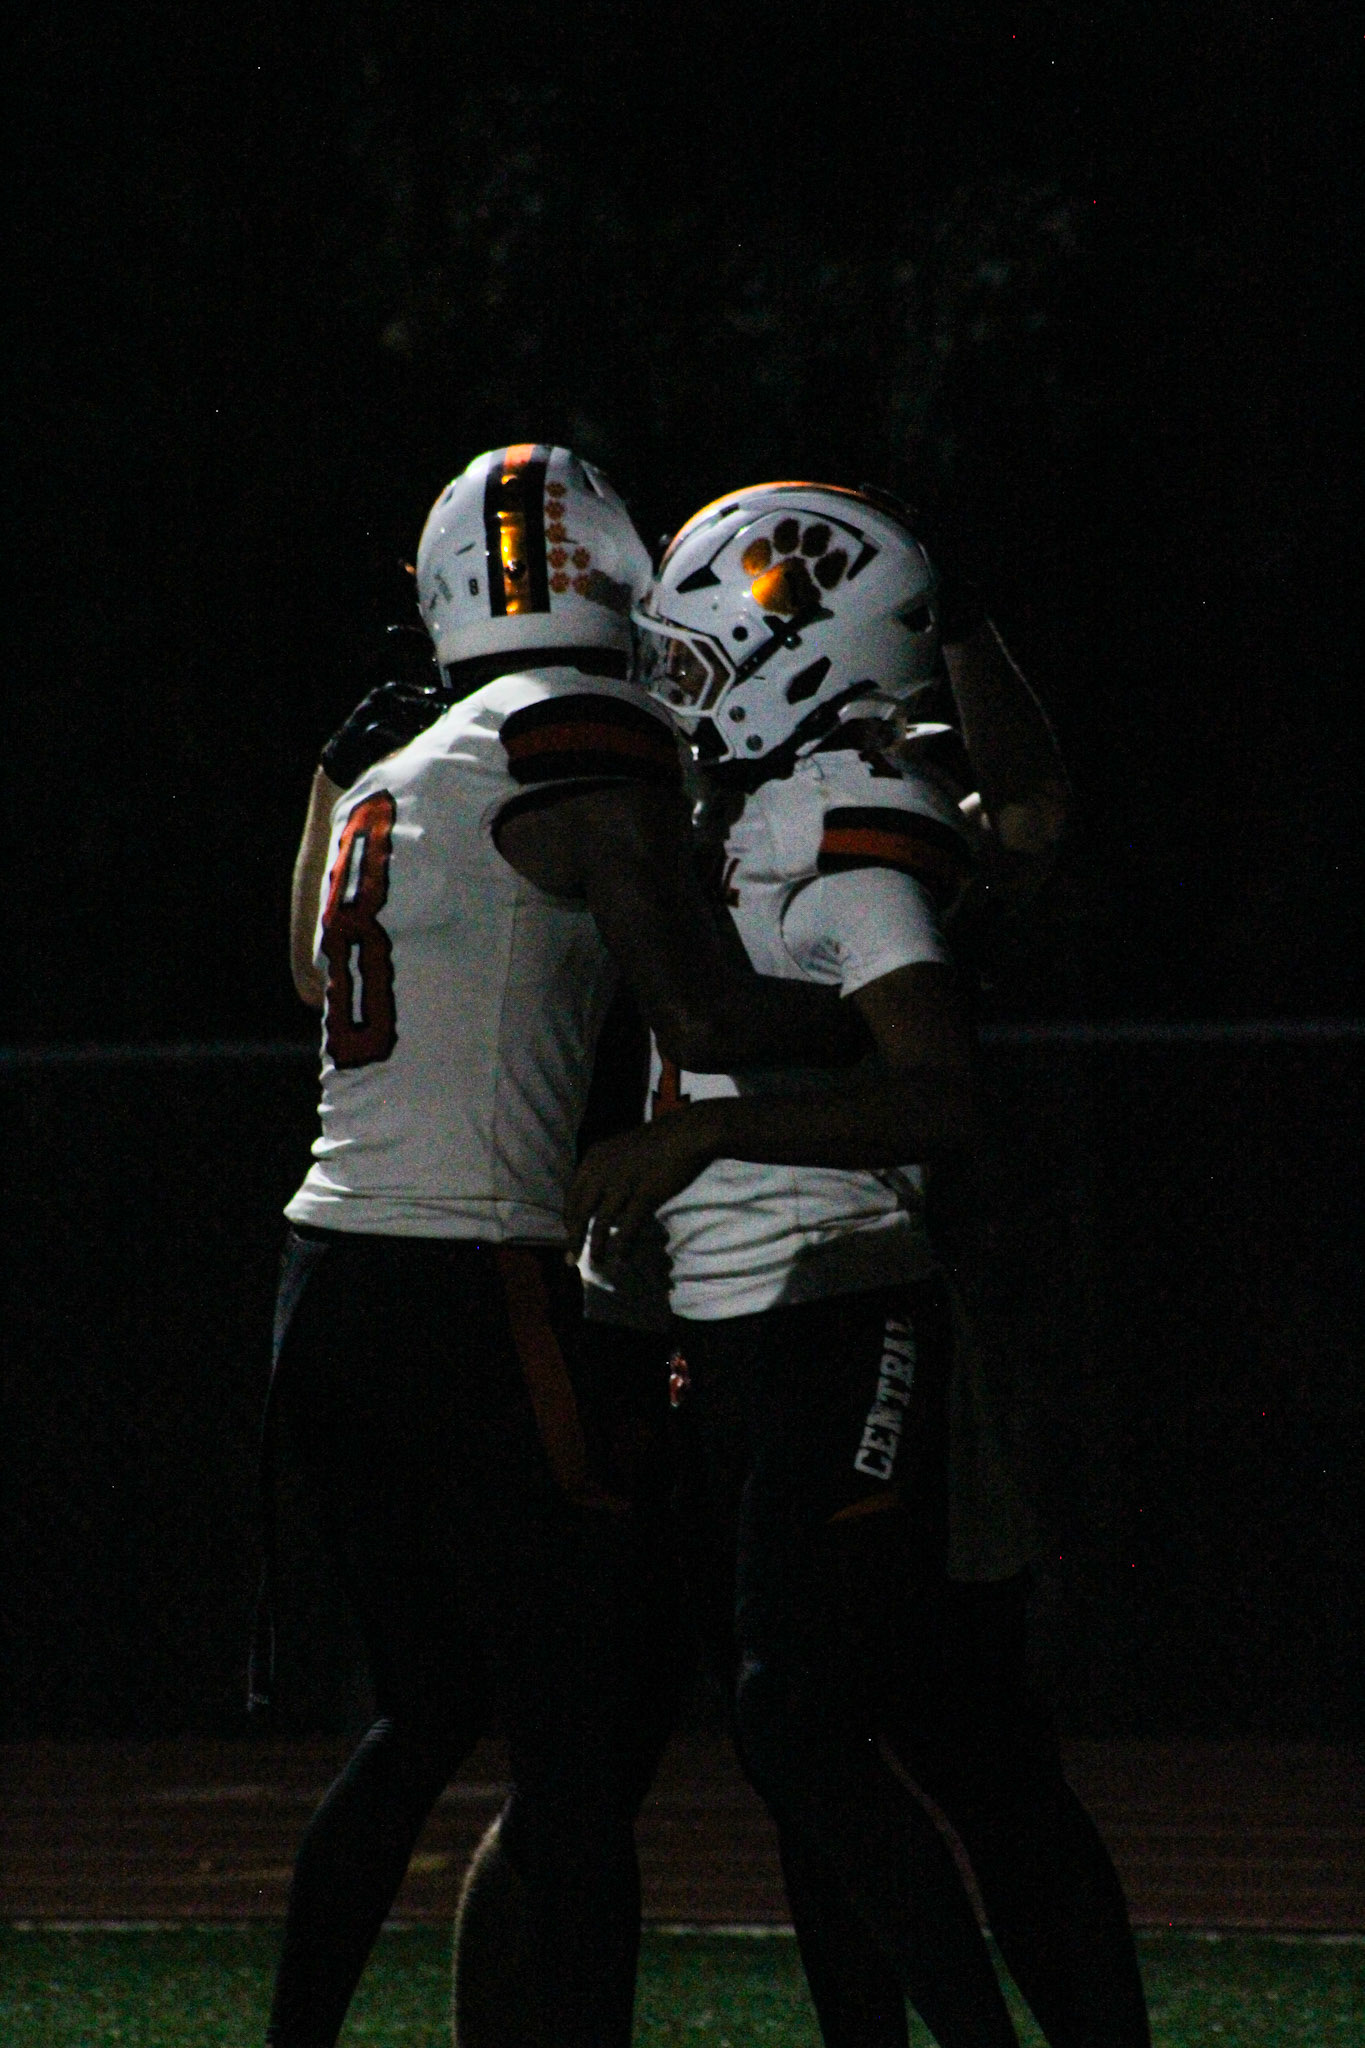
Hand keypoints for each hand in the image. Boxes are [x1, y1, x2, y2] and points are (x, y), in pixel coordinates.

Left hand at [565, 1106, 724, 1272]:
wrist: (687, 1133)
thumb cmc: (656, 1142)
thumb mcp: (619, 1150)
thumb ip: (604, 1170)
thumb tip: (597, 1199)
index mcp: (593, 1159)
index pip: (572, 1196)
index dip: (569, 1220)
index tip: (570, 1236)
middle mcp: (602, 1171)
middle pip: (581, 1212)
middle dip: (574, 1238)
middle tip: (572, 1258)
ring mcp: (623, 1183)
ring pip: (601, 1224)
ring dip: (597, 1247)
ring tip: (598, 1263)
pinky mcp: (645, 1194)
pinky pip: (628, 1227)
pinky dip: (623, 1245)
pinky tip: (622, 1258)